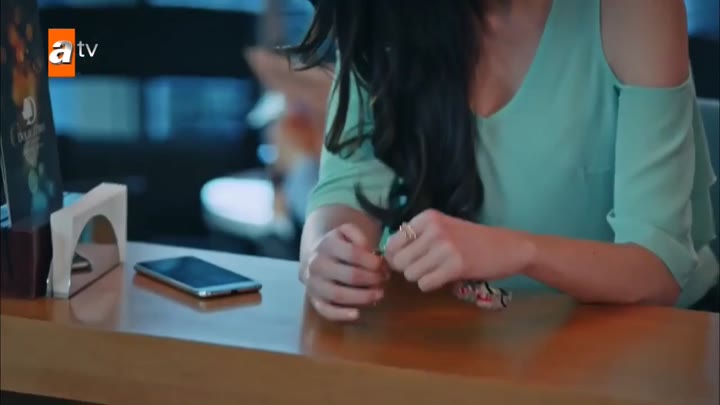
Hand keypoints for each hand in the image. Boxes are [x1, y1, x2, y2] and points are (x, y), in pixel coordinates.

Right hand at [300, 224, 385, 320]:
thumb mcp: (347, 232)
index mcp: (327, 245)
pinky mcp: (313, 299)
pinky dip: (341, 314)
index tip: (383, 266)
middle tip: (384, 279)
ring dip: (363, 297)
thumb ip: (359, 236)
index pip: (354, 254)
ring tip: (379, 294)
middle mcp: (317, 264)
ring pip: (339, 295)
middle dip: (372, 279)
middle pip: (350, 276)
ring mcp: (314, 284)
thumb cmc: (339, 245)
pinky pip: (326, 310)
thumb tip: (369, 252)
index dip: (373, 261)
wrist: (315, 257)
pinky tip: (357, 314)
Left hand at [384, 209, 533, 291]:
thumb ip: (417, 237)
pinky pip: (425, 284)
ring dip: (421, 278)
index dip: (396, 257)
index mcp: (427, 217)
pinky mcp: (455, 266)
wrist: (507, 247)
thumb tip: (388, 256)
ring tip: (438, 271)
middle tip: (426, 268)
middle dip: (408, 270)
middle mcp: (434, 229)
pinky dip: (432, 285)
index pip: (393, 243)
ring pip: (410, 274)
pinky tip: (445, 278)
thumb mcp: (443, 228)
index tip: (410, 261)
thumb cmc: (472, 240)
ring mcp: (445, 247)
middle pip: (399, 261)